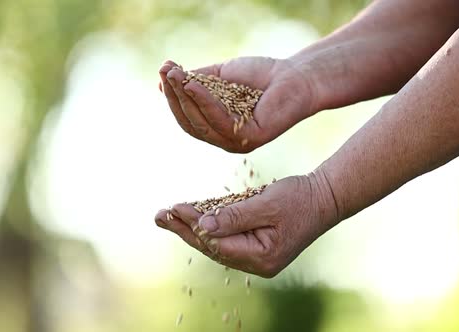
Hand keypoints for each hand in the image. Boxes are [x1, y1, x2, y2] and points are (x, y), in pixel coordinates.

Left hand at [154, 173, 337, 277]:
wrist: (325, 199)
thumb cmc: (299, 198)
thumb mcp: (267, 203)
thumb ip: (235, 216)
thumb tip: (202, 226)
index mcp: (261, 256)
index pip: (217, 242)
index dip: (193, 225)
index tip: (173, 208)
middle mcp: (257, 263)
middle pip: (212, 246)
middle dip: (185, 229)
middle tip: (159, 215)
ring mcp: (257, 258)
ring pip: (216, 243)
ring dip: (192, 228)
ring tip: (167, 215)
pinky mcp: (256, 247)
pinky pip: (227, 238)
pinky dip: (210, 226)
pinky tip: (191, 217)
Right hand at [158, 57, 315, 152]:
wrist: (295, 76)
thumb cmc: (259, 75)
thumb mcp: (220, 77)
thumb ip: (195, 81)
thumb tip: (163, 80)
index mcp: (216, 127)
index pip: (187, 116)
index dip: (172, 96)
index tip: (163, 71)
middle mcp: (225, 139)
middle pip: (190, 122)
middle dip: (174, 96)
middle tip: (165, 71)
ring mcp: (238, 142)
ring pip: (201, 123)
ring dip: (184, 98)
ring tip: (175, 75)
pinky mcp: (251, 138)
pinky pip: (220, 121)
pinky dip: (204, 102)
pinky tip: (194, 85)